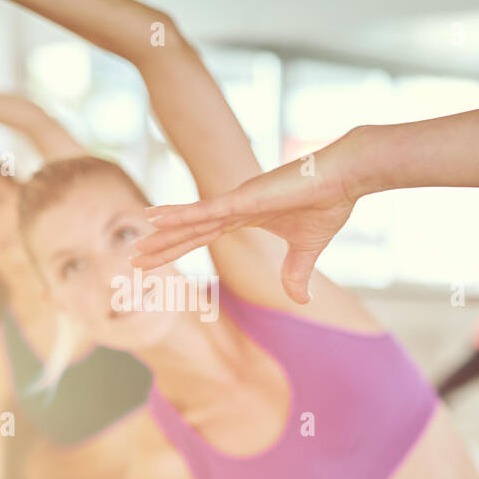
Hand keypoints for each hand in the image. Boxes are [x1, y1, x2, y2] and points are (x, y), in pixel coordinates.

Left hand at [133, 133, 361, 303]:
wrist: (342, 178)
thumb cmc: (327, 204)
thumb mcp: (308, 249)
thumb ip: (297, 273)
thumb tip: (301, 300)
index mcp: (247, 217)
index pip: (205, 236)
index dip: (180, 248)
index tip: (157, 259)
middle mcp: (236, 207)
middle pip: (192, 231)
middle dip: (164, 246)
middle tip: (135, 259)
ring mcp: (238, 200)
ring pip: (193, 221)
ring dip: (165, 234)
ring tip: (138, 246)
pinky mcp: (246, 197)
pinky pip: (207, 209)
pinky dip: (181, 215)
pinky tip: (156, 219)